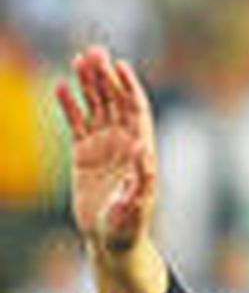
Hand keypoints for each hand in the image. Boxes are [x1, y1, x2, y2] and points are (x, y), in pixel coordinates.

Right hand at [56, 47, 158, 255]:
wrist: (111, 240)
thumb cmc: (129, 227)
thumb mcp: (136, 206)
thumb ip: (141, 180)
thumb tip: (144, 151)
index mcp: (142, 150)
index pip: (137, 110)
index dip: (129, 87)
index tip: (120, 65)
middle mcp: (125, 144)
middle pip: (115, 102)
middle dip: (105, 77)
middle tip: (93, 51)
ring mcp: (104, 147)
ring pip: (96, 107)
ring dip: (88, 83)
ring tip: (79, 59)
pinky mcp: (84, 154)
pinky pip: (77, 123)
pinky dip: (69, 105)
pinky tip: (61, 87)